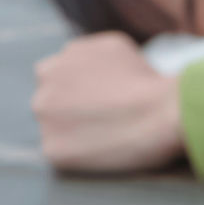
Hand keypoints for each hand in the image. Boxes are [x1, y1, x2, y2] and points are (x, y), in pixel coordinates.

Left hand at [34, 33, 185, 173]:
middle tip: (99, 120)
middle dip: (68, 111)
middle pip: (48, 103)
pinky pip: (62, 155)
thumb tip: (83, 67)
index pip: (52, 78)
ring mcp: (45, 119)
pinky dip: (79, 157)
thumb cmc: (145, 80)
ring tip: (105, 136)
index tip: (93, 100)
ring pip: (53, 130)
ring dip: (71, 134)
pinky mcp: (54, 150)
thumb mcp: (113, 47)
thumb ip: (86, 55)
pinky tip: (103, 152)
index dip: (74, 90)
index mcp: (55, 64)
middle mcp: (43, 87)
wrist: (160, 111)